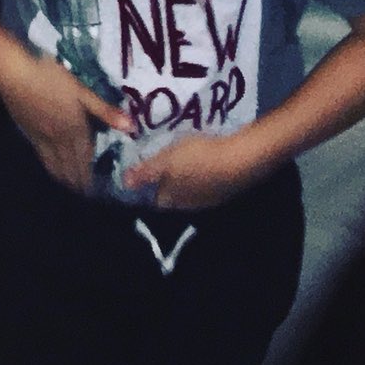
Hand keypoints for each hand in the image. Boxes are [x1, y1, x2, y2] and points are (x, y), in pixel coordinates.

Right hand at [0, 46, 131, 194]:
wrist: (16, 76)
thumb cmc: (51, 78)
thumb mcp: (81, 91)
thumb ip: (104, 111)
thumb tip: (132, 127)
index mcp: (75, 129)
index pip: (85, 158)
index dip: (89, 174)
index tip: (93, 190)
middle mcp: (59, 139)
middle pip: (70, 165)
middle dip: (77, 181)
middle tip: (83, 192)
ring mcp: (42, 137)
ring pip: (54, 164)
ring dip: (63, 177)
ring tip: (69, 186)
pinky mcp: (29, 132)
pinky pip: (42, 157)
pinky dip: (49, 167)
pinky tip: (49, 166)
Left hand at [123, 130, 265, 210]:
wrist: (240, 160)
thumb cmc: (198, 158)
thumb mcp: (167, 160)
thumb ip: (146, 172)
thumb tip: (124, 183)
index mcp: (173, 200)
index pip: (154, 199)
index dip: (147, 187)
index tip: (143, 172)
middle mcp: (190, 206)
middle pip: (172, 197)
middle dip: (166, 182)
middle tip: (161, 162)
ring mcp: (210, 199)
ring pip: (190, 191)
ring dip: (184, 178)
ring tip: (180, 158)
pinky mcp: (225, 190)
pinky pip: (206, 184)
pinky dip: (201, 174)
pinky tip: (202, 159)